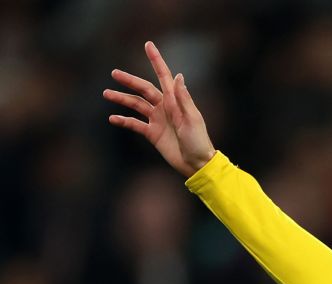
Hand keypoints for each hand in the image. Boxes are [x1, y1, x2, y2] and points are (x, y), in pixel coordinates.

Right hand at [104, 41, 214, 176]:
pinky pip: (135, 124)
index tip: (148, 45)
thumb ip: (183, 99)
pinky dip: (124, 120)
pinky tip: (112, 118)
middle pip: (144, 89)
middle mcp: (165, 107)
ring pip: (135, 105)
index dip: (156, 60)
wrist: (196, 164)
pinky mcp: (152, 133)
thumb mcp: (192, 119)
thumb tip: (178, 76)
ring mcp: (157, 120)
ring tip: (106, 93)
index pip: (164, 76)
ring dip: (121, 99)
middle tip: (114, 73)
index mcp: (175, 101)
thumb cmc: (198, 141)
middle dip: (130, 81)